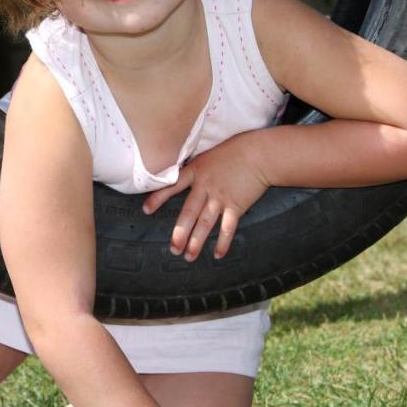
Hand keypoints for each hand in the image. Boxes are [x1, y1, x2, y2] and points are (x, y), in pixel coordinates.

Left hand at [141, 136, 269, 260]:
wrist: (260, 154)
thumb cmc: (236, 150)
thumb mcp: (209, 154)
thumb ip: (197, 168)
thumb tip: (184, 176)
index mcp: (196, 171)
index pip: (172, 186)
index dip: (158, 198)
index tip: (146, 210)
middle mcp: (205, 186)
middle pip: (188, 213)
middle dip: (179, 233)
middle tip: (173, 248)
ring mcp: (220, 197)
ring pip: (205, 223)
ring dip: (196, 242)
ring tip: (189, 256)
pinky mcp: (236, 205)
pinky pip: (227, 227)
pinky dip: (222, 242)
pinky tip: (218, 254)